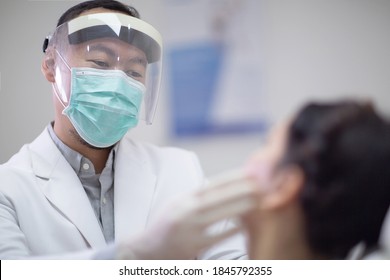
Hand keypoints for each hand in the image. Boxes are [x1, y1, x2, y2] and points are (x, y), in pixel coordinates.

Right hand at [117, 169, 259, 258]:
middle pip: (219, 196)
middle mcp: (186, 209)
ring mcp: (189, 227)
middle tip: (262, 183)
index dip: (232, 177)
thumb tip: (220, 185)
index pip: (212, 184)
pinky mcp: (192, 245)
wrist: (146, 249)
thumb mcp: (177, 204)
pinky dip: (232, 229)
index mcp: (184, 198)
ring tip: (259, 200)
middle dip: (242, 189)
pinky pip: (217, 236)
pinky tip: (245, 223)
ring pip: (220, 214)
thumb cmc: (166, 225)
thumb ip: (197, 196)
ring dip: (241, 206)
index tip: (250, 172)